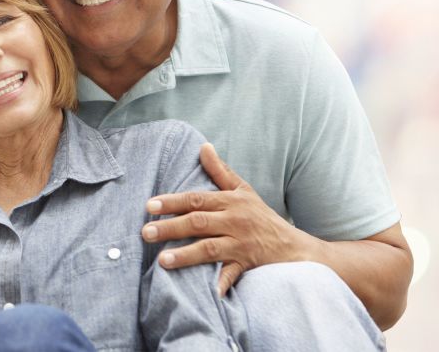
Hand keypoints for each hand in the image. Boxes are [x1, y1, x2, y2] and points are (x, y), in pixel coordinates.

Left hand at [143, 143, 313, 295]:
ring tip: (162, 260)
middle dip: (171, 227)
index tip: (150, 205)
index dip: (173, 202)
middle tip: (146, 232)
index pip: (197, 199)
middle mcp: (235, 221)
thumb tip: (203, 146)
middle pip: (199, 222)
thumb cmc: (262, 216)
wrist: (292, 246)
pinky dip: (220, 284)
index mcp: (231, 201)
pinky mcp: (246, 264)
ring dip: (186, 255)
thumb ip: (221, 171)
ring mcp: (240, 244)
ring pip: (210, 248)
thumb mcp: (244, 190)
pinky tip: (206, 292)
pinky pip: (231, 275)